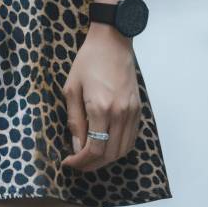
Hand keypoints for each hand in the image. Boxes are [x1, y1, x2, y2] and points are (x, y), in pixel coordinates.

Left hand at [59, 24, 141, 172]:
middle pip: (109, 154)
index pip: (94, 149)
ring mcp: (132, 112)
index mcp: (101, 108)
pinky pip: (131, 139)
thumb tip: (76, 146)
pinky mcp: (138, 109)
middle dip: (92, 165)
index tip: (69, 163)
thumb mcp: (72, 88)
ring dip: (106, 159)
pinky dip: (119, 148)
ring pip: (122, 150)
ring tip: (90, 158)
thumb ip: (74, 120)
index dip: (80, 162)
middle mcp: (120, 114)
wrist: (112, 42)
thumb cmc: (88, 61)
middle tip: (77, 164)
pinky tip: (106, 146)